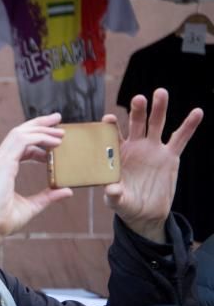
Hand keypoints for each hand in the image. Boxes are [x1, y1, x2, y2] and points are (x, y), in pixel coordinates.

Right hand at [0, 113, 72, 259]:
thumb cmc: (3, 221)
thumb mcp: (31, 206)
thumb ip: (47, 196)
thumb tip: (67, 190)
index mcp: (1, 170)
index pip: (18, 145)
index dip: (37, 140)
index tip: (55, 141)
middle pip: (18, 133)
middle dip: (39, 124)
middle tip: (58, 119)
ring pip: (20, 133)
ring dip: (41, 129)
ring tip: (60, 131)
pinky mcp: (3, 164)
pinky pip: (22, 141)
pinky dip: (39, 138)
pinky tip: (54, 142)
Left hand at [104, 88, 202, 242]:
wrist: (145, 212)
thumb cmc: (125, 203)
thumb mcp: (117, 201)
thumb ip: (114, 194)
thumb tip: (110, 190)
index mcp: (118, 154)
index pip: (112, 137)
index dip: (111, 127)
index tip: (109, 118)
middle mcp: (135, 147)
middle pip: (135, 124)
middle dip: (137, 111)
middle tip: (138, 98)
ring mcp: (153, 149)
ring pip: (157, 125)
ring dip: (159, 109)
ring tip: (161, 92)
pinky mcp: (170, 156)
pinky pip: (180, 138)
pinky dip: (189, 125)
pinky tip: (197, 112)